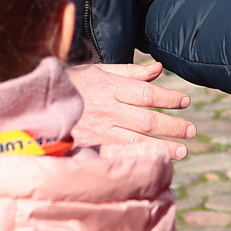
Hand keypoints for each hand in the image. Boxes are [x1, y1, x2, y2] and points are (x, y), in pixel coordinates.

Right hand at [66, 62, 193, 158]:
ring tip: (182, 151)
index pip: (147, 93)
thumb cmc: (74, 83)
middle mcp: (107, 109)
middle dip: (173, 126)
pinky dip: (138, 158)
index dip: (168, 97)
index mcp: (110, 87)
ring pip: (136, 140)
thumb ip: (131, 72)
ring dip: (162, 147)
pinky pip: (119, 154)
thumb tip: (159, 68)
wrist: (39, 102)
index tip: (186, 101)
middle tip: (192, 131)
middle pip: (146, 119)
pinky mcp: (90, 146)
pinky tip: (152, 162)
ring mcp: (99, 130)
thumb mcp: (101, 70)